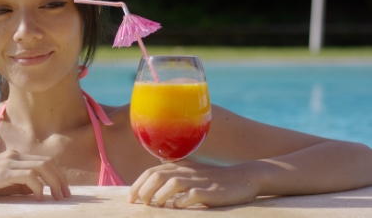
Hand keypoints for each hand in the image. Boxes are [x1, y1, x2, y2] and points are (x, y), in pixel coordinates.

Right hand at [0, 150, 70, 200]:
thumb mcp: (3, 184)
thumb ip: (19, 185)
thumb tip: (38, 192)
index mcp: (15, 157)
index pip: (45, 162)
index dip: (58, 175)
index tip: (64, 191)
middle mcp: (14, 156)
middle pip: (47, 163)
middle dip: (60, 180)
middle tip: (66, 196)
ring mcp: (8, 162)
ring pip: (41, 167)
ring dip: (54, 183)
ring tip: (57, 198)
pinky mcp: (2, 172)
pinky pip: (28, 176)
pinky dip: (38, 186)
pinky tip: (39, 197)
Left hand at [128, 160, 258, 207]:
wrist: (244, 177)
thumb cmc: (213, 178)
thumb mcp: (192, 171)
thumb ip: (174, 170)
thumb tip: (155, 170)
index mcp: (180, 166)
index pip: (152, 171)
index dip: (138, 184)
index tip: (131, 198)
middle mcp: (187, 172)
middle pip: (157, 176)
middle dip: (144, 190)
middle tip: (142, 204)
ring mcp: (199, 181)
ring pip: (172, 183)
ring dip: (160, 196)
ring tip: (157, 205)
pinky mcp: (211, 191)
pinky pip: (192, 195)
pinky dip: (181, 201)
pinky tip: (178, 207)